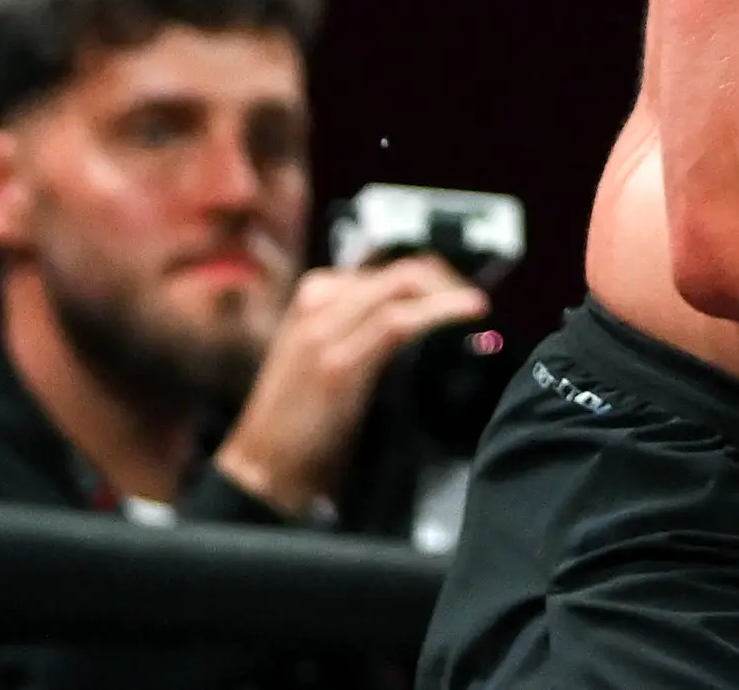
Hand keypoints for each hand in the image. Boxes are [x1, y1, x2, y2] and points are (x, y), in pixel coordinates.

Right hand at [209, 253, 490, 515]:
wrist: (260, 470)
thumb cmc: (301, 423)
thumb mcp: (332, 360)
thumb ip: (367, 333)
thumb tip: (433, 323)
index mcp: (316, 296)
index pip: (395, 269)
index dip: (442, 281)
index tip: (469, 302)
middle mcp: (318, 303)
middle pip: (406, 272)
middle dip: (451, 285)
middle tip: (478, 311)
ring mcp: (322, 330)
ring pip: (404, 287)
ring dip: (451, 297)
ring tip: (477, 316)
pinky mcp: (334, 364)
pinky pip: (397, 321)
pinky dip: (440, 314)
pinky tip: (466, 318)